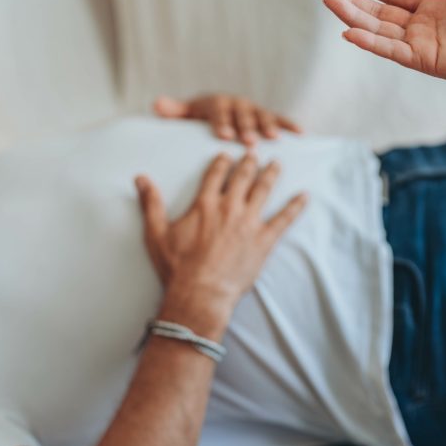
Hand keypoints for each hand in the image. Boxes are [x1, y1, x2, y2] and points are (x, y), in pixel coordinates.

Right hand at [134, 153, 307, 335]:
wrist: (201, 293)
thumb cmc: (177, 266)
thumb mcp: (156, 233)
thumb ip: (150, 203)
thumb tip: (140, 178)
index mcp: (205, 204)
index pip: (215, 175)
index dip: (222, 162)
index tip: (227, 154)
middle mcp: (229, 207)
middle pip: (243, 177)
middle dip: (250, 162)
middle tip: (255, 152)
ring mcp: (249, 222)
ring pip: (263, 190)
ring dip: (271, 174)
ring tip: (277, 164)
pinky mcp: (264, 240)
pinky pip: (284, 218)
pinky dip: (295, 206)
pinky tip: (305, 196)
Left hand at [153, 95, 302, 146]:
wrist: (220, 108)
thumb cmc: (201, 117)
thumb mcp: (187, 113)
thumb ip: (174, 111)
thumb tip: (156, 104)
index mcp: (216, 103)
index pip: (218, 112)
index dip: (222, 123)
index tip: (224, 136)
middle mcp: (237, 103)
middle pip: (242, 115)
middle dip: (246, 127)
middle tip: (249, 141)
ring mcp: (253, 109)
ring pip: (262, 116)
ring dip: (268, 126)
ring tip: (273, 138)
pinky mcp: (267, 116)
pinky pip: (280, 119)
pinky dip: (290, 124)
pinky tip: (301, 133)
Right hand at [316, 0, 445, 91]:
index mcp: (436, 6)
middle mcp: (425, 26)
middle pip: (378, 13)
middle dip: (350, 1)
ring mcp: (424, 45)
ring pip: (379, 31)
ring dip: (352, 17)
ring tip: (328, 2)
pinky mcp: (429, 61)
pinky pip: (394, 51)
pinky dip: (371, 42)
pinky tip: (350, 32)